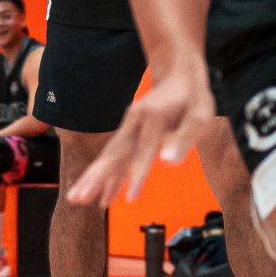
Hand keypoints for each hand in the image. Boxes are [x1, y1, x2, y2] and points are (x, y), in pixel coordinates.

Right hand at [68, 62, 215, 204]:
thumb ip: (184, 138)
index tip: (131, 200)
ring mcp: (128, 127)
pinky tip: (103, 197)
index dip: (138, 176)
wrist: (178, 76)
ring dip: (93, 178)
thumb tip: (168, 162)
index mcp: (153, 118)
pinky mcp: (128, 133)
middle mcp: (134, 122)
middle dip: (96, 178)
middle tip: (77, 198)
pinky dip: (108, 176)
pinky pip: (115, 157)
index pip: (144, 152)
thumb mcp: (199, 116)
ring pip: (109, 156)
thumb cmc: (193, 100)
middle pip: (114, 154)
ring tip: (76, 199)